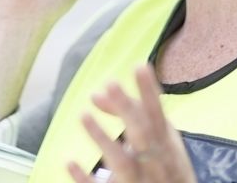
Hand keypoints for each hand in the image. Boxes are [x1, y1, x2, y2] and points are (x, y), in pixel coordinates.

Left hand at [68, 66, 195, 182]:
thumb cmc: (163, 168)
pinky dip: (86, 179)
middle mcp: (156, 164)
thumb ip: (132, 115)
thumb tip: (96, 93)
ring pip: (123, 164)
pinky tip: (69, 162)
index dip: (150, 92)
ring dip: (103, 139)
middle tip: (111, 82)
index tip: (139, 65)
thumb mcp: (156, 142)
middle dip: (127, 110)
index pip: (158, 116)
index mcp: (167, 147)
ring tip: (83, 115)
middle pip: (143, 136)